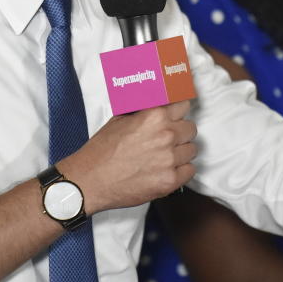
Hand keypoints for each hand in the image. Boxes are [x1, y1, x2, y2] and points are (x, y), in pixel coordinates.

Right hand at [59, 101, 196, 213]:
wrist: (90, 180)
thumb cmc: (102, 149)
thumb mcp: (121, 118)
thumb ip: (144, 109)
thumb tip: (158, 100)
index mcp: (154, 116)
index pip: (184, 105)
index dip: (178, 111)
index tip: (177, 116)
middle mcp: (166, 135)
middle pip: (191, 128)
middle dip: (180, 132)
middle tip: (167, 139)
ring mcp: (169, 159)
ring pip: (192, 150)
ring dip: (181, 152)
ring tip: (163, 156)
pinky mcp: (170, 181)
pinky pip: (190, 171)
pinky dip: (181, 170)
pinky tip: (166, 169)